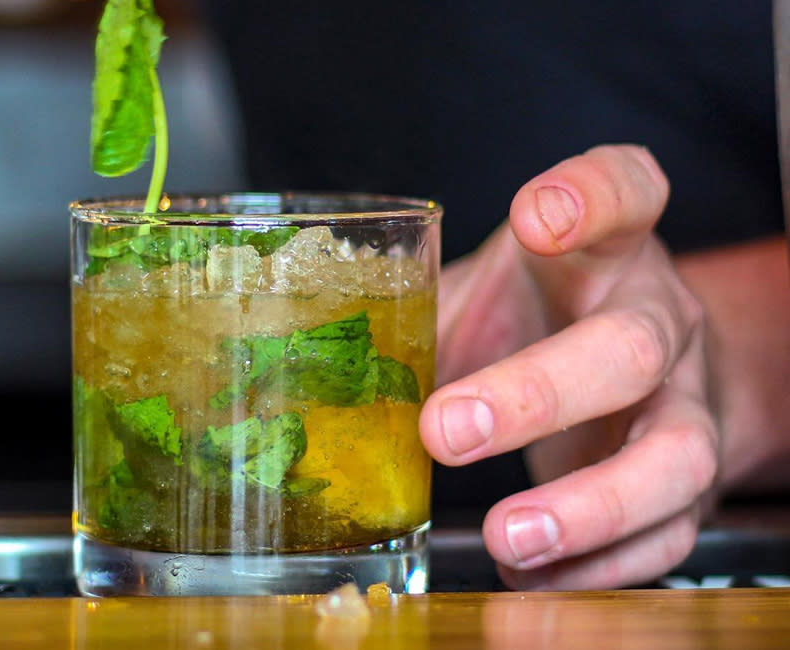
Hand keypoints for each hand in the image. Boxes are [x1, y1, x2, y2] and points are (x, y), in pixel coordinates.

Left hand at [420, 145, 718, 588]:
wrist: (635, 371)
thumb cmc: (536, 318)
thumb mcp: (483, 293)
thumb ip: (417, 314)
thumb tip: (313, 368)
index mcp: (607, 253)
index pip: (626, 191)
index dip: (590, 197)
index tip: (536, 216)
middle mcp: (660, 319)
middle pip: (631, 347)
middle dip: (537, 395)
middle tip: (445, 433)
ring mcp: (686, 402)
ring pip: (674, 455)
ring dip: (590, 506)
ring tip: (509, 536)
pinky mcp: (688, 481)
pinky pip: (670, 533)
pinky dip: (602, 564)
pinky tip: (534, 573)